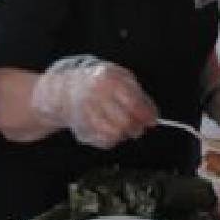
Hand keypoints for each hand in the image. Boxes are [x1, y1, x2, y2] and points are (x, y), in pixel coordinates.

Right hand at [31, 56, 157, 148]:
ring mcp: (85, 113)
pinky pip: (105, 141)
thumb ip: (138, 95)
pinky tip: (111, 129)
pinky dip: (113, 139)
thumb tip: (152, 116)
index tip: (152, 121)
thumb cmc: (100, 82)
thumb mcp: (121, 78)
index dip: (146, 115)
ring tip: (124, 126)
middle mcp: (93, 96)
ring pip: (115, 134)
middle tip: (139, 126)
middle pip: (124, 122)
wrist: (66, 89)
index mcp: (107, 80)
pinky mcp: (80, 129)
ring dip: (125, 133)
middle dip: (137, 127)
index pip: (132, 103)